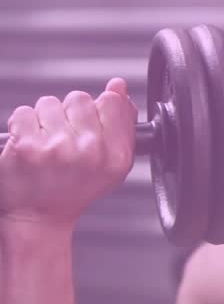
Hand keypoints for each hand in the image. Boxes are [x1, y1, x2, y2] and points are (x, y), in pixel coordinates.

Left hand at [0, 78, 137, 229]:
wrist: (39, 217)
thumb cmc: (73, 188)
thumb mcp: (111, 163)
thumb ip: (121, 123)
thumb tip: (119, 87)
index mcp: (116, 155)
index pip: (112, 103)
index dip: (97, 111)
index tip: (89, 127)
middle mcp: (91, 152)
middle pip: (80, 99)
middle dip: (69, 114)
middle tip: (65, 141)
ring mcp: (58, 148)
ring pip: (50, 103)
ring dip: (45, 119)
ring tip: (46, 144)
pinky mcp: (27, 146)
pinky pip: (24, 113)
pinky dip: (23, 126)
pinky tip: (30, 146)